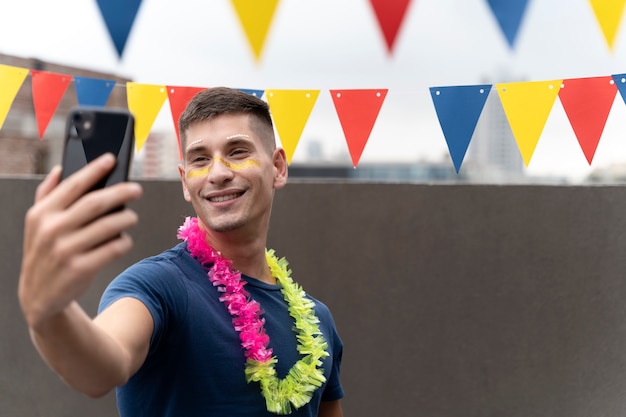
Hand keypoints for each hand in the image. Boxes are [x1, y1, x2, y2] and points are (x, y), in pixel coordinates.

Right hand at [18, 153, 142, 328]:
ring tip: (131, 216)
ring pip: (109, 226)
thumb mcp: (36, 224)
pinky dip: (123, 241)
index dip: (94, 170)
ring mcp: (65, 250)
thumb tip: (59, 168)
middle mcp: (51, 230)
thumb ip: (46, 194)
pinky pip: (113, 248)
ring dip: (126, 218)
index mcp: (41, 214)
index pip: (73, 185)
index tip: (111, 159)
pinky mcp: (81, 269)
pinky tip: (124, 239)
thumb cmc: (44, 252)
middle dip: (121, 192)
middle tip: (136, 189)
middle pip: (95, 203)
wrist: (39, 295)